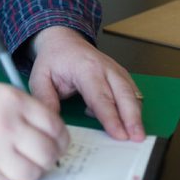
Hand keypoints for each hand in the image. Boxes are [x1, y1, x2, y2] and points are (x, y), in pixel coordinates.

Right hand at [0, 81, 69, 179]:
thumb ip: (19, 107)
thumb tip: (47, 128)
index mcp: (10, 100)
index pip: (54, 123)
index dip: (59, 135)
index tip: (56, 140)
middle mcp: (7, 125)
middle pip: (49, 150)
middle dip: (50, 155)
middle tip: (41, 155)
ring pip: (34, 172)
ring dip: (31, 170)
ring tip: (18, 162)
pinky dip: (10, 177)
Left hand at [28, 26, 144, 141]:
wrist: (63, 41)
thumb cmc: (53, 59)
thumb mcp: (40, 77)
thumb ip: (45, 99)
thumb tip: (52, 122)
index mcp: (85, 68)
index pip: (100, 97)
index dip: (111, 117)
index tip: (119, 134)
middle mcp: (105, 68)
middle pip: (123, 94)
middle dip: (132, 118)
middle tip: (137, 138)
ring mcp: (116, 70)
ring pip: (132, 93)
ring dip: (137, 114)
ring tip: (139, 135)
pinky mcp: (121, 75)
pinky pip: (132, 92)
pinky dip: (134, 107)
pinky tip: (130, 122)